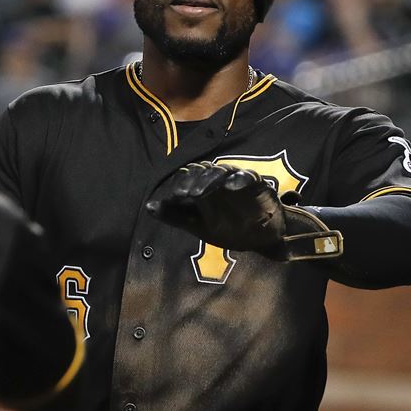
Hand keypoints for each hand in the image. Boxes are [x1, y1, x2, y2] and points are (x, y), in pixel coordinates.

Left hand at [146, 162, 342, 260]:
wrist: (262, 239)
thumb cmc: (229, 228)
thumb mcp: (198, 226)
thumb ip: (175, 216)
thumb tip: (148, 207)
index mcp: (203, 187)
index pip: (187, 178)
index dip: (179, 185)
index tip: (173, 196)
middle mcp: (218, 181)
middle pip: (202, 172)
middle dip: (191, 181)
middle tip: (183, 193)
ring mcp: (237, 181)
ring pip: (222, 172)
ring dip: (209, 179)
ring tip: (199, 191)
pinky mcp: (258, 185)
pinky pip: (249, 177)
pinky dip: (240, 180)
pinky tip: (230, 187)